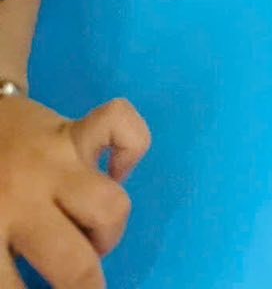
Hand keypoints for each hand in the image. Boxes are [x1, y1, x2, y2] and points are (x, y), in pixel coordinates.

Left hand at [0, 93, 148, 288]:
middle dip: (87, 288)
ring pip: (110, 206)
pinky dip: (131, 150)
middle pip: (76, 262)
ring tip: (92, 237)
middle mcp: (25, 197)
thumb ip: (3, 260)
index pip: (12, 288)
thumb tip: (36, 279)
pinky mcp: (76, 126)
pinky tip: (117, 171)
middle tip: (83, 288)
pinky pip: (123, 126)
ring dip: (108, 233)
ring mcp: (56, 159)